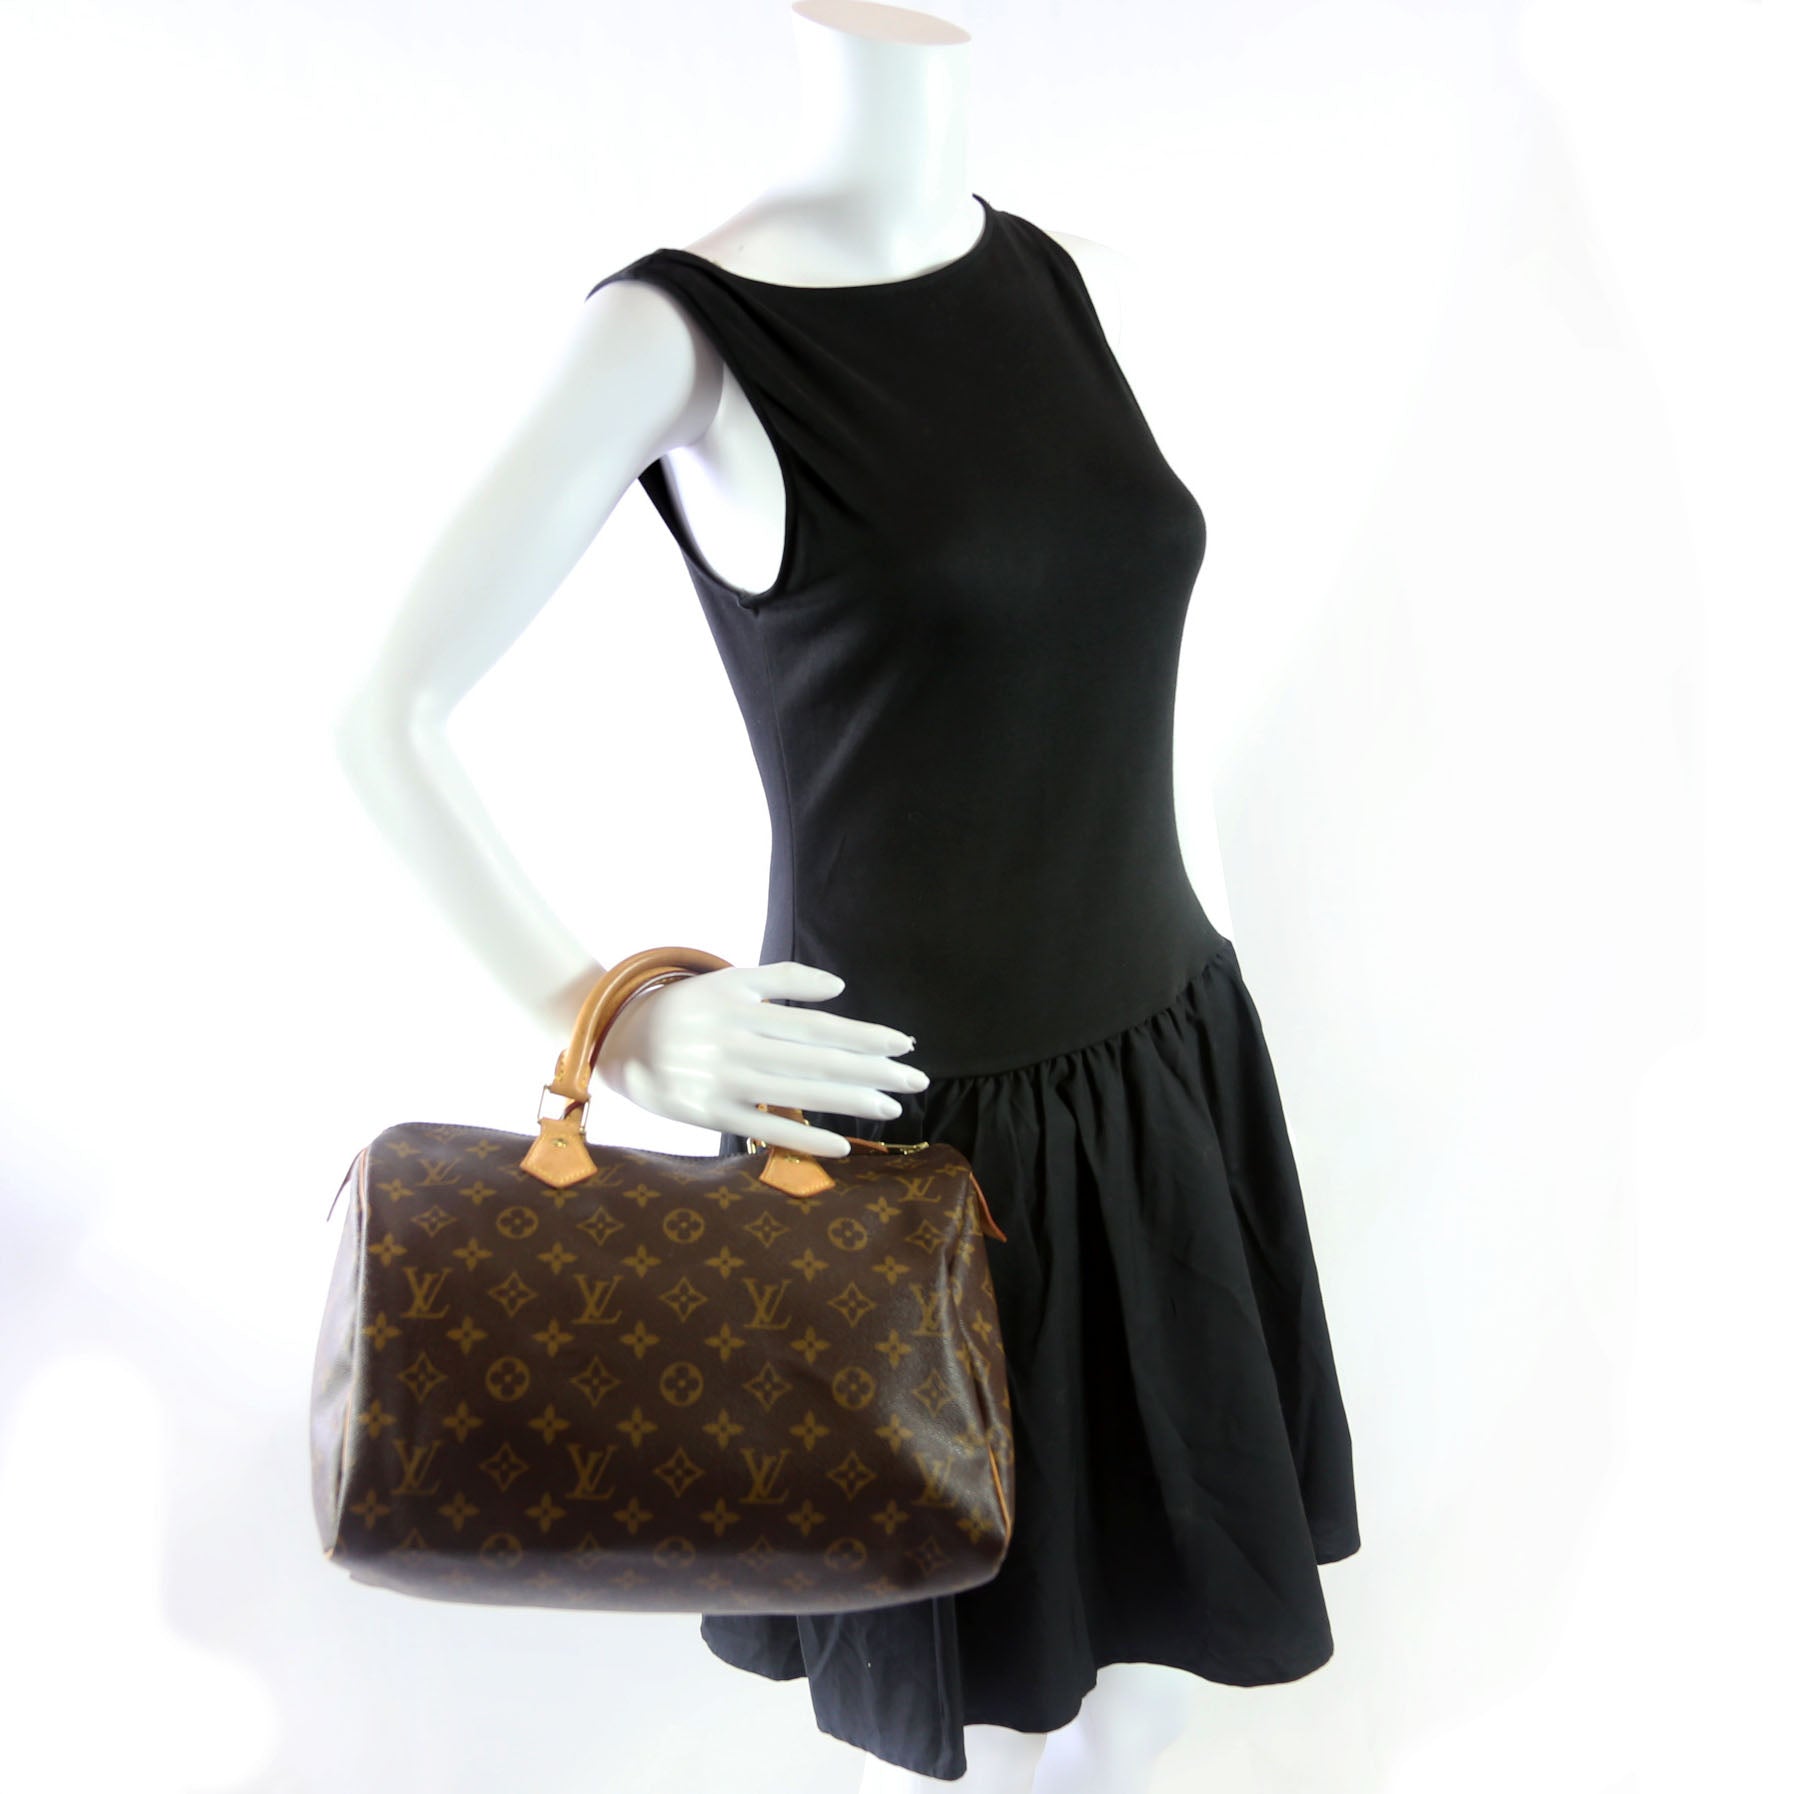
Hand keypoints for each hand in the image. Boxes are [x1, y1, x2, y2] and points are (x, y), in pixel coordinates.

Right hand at [591, 960, 928, 1157]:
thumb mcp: (729, 980)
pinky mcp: (705, 1114)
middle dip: (870, 1070)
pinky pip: (761, 1127)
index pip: (816, 1026)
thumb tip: (840, 988)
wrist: (616, 1040)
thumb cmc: (688, 1007)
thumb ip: (783, 979)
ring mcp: (719, 1080)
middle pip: (814, 1060)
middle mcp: (733, 1043)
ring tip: (890, 1106)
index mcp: (743, 1008)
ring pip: (794, 1092)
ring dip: (847, 1101)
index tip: (903, 1043)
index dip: (862, 1036)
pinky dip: (801, 1136)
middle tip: (915, 1080)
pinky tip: (841, 1144)